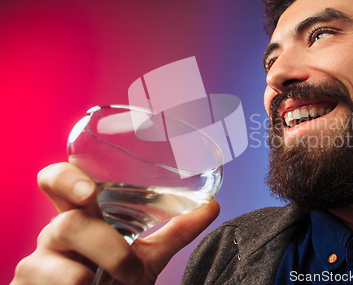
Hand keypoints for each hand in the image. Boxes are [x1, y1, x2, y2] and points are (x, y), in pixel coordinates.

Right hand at [11, 163, 219, 284]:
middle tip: (128, 262)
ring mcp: (38, 261)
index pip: (57, 182)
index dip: (65, 179)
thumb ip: (176, 230)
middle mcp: (57, 232)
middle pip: (68, 222)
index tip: (89, 190)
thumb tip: (213, 205)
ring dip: (103, 276)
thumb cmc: (118, 278)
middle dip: (103, 243)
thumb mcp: (148, 255)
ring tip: (123, 283)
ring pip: (61, 261)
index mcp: (82, 215)